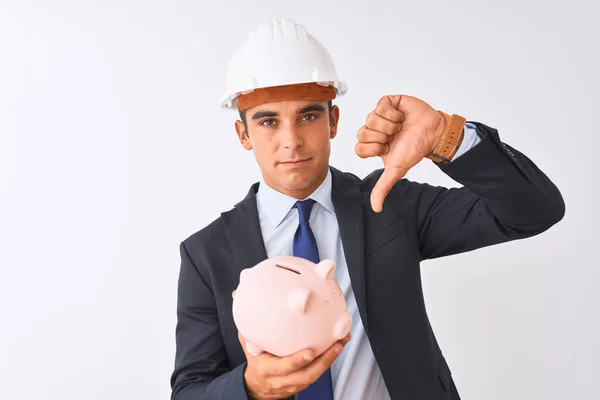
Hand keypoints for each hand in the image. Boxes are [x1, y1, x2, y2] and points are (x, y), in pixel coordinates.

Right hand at [232, 290, 350, 398]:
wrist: (257, 385)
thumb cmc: (255, 358)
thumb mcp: (246, 341)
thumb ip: (245, 319)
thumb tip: (238, 293)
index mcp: (266, 368)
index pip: (281, 368)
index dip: (296, 362)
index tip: (309, 352)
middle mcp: (281, 379)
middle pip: (305, 375)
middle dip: (323, 361)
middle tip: (335, 344)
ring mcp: (294, 384)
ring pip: (316, 374)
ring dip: (331, 358)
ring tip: (341, 340)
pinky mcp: (304, 383)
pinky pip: (318, 372)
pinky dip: (330, 359)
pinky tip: (339, 343)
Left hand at [355, 95, 446, 212]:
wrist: (433, 134)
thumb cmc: (415, 149)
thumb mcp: (396, 170)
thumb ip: (383, 187)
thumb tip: (376, 209)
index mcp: (372, 144)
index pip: (358, 147)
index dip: (374, 149)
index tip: (388, 149)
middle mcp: (373, 129)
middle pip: (362, 133)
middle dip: (382, 137)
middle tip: (395, 137)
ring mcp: (379, 114)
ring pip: (371, 119)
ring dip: (390, 125)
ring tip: (400, 127)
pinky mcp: (387, 102)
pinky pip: (380, 106)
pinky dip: (393, 113)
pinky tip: (401, 117)